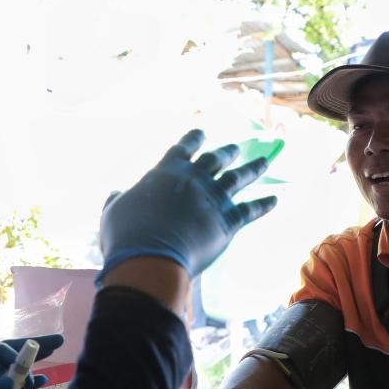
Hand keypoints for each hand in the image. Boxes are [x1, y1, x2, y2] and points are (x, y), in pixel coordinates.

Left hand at [0, 335, 63, 388]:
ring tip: (55, 355)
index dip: (14, 355)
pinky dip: (25, 386)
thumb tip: (12, 381)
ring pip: (12, 372)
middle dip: (33, 347)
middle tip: (60, 339)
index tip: (24, 368)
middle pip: (10, 355)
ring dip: (32, 365)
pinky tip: (40, 381)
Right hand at [100, 129, 277, 277]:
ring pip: (239, 177)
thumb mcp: (113, 212)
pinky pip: (251, 209)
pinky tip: (275, 199)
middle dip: (227, 152)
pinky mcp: (228, 220)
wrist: (150, 256)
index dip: (193, 139)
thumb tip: (115, 193)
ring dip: (253, 168)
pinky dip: (264, 204)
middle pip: (216, 159)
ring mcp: (214, 197)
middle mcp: (195, 178)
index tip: (201, 132)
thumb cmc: (126, 235)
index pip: (183, 148)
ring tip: (264, 161)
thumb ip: (117, 200)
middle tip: (236, 148)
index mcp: (167, 171)